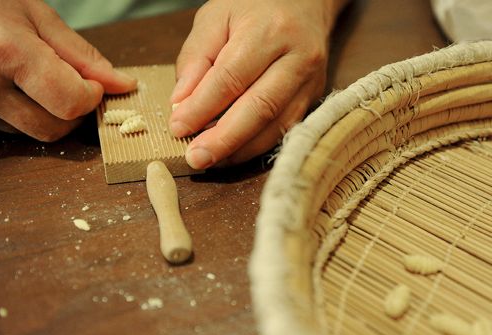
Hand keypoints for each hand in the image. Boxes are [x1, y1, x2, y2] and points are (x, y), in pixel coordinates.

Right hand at [0, 0, 136, 140]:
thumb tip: (121, 85)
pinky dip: (25, 113)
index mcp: (7, 53)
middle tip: (74, 85)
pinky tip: (18, 87)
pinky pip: (10, 129)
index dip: (91, 96)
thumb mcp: (36, 17)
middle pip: (52, 128)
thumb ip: (83, 56)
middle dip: (74, 112)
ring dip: (48, 113)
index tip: (93, 83)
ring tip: (37, 77)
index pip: (70, 102)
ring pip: (31, 131)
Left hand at [170, 0, 347, 168]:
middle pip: (259, 108)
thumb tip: (182, 103)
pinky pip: (285, 130)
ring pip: (275, 127)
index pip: (231, 78)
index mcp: (269, 31)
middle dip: (224, 139)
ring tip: (211, 161)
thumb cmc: (255, 7)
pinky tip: (233, 153)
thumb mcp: (216, 17)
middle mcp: (297, 59)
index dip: (202, 107)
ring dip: (240, 149)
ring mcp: (311, 82)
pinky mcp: (314, 99)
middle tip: (196, 158)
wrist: (305, 4)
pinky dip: (256, 146)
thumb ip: (196, 57)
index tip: (177, 127)